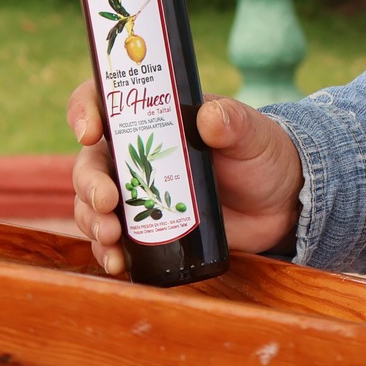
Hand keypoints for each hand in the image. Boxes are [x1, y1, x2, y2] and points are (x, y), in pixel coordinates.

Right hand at [68, 81, 303, 275]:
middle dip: (89, 184)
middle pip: (91, 163)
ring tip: (111, 238)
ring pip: (92, 204)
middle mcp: (136, 154)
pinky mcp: (147, 228)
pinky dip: (106, 252)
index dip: (86, 111)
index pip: (107, 102)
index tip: (89, 133)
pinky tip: (117, 263)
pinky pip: (112, 240)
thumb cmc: (262, 155)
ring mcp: (139, 193)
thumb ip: (234, 122)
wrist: (280, 203)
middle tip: (107, 202)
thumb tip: (210, 118)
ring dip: (92, 222)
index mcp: (156, 117)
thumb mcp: (252, 134)